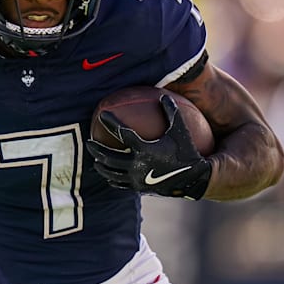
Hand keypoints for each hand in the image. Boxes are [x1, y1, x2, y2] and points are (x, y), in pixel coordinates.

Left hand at [86, 94, 211, 199]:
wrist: (194, 179)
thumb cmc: (187, 151)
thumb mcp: (181, 130)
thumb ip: (171, 112)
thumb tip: (163, 95)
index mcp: (145, 149)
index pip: (122, 133)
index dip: (111, 122)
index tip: (102, 115)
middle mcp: (137, 164)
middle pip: (109, 156)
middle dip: (97, 149)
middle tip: (89, 141)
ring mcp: (136, 178)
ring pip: (111, 172)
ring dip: (101, 165)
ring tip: (95, 159)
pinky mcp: (138, 188)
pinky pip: (120, 183)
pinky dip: (112, 178)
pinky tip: (108, 175)